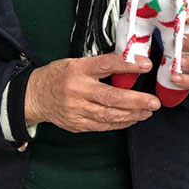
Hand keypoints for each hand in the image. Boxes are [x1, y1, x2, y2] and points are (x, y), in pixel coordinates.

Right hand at [25, 53, 160, 132]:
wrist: (34, 96)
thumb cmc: (57, 76)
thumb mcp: (75, 62)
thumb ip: (98, 65)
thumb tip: (127, 63)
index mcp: (77, 70)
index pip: (105, 65)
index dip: (126, 65)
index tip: (145, 64)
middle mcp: (78, 90)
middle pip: (111, 97)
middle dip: (136, 101)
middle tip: (154, 102)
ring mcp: (77, 110)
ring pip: (110, 115)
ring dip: (132, 114)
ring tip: (148, 111)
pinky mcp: (78, 124)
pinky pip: (103, 126)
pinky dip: (120, 123)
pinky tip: (132, 119)